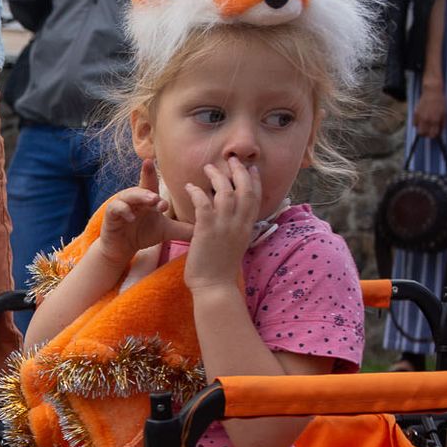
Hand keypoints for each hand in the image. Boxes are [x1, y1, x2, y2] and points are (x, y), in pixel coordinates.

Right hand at [90, 161, 192, 267]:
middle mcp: (134, 198)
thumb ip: (184, 228)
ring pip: (128, 195)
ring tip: (151, 202)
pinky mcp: (110, 215)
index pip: (150, 181)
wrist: (123, 249)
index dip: (151, 171)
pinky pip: (115, 208)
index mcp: (147, 198)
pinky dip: (123, 210)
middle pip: (141, 187)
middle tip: (159, 198)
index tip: (151, 161)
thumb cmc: (143, 234)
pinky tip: (130, 217)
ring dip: (139, 197)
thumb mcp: (166, 230)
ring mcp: (121, 205)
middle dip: (149, 189)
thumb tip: (207, 228)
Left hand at [181, 157, 262, 291]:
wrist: (214, 286)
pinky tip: (190, 186)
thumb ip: (238, 229)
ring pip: (225, 192)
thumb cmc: (221, 269)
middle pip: (245, 189)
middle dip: (239, 171)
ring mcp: (224, 226)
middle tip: (232, 159)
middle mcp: (240, 223)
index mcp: (248, 227)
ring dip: (217, 177)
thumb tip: (237, 220)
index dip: (255, 181)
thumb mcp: (236, 245)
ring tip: (208, 167)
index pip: (256, 198)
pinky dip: (197, 192)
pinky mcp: (207, 229)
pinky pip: (203, 203)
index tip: (252, 168)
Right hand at [414, 79, 446, 139]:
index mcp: (435, 120)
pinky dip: (418, 124)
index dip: (434, 135)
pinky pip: (415, 124)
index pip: (432, 134)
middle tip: (429, 131)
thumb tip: (440, 131)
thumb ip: (442, 123)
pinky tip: (422, 120)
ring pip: (417, 130)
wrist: (432, 92)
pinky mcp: (415, 114)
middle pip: (422, 134)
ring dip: (421, 130)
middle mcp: (426, 120)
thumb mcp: (445, 113)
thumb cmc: (440, 102)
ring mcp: (420, 117)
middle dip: (426, 134)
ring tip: (425, 126)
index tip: (435, 133)